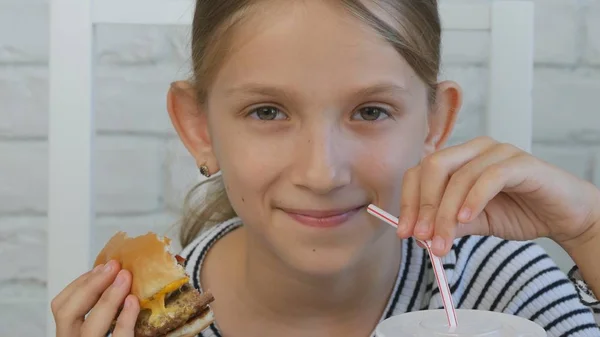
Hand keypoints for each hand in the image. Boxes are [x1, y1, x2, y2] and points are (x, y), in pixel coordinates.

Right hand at [51, 260, 139, 336]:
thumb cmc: (121, 334)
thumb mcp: (106, 322)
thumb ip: (106, 304)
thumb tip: (122, 272)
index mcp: (71, 332)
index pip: (61, 306)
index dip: (79, 284)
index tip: (102, 267)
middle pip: (67, 313)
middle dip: (90, 286)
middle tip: (115, 267)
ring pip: (89, 328)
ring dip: (108, 298)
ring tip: (126, 278)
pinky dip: (125, 319)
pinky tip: (133, 302)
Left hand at [397, 136, 599, 256]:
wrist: (563, 216)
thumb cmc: (518, 212)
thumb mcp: (473, 222)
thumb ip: (447, 223)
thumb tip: (419, 235)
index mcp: (458, 159)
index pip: (420, 172)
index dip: (409, 202)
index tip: (405, 233)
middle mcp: (474, 149)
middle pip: (433, 167)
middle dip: (424, 205)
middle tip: (422, 238)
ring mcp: (498, 152)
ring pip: (459, 176)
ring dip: (446, 212)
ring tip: (442, 241)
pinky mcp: (521, 163)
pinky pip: (489, 177)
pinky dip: (473, 199)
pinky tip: (466, 219)